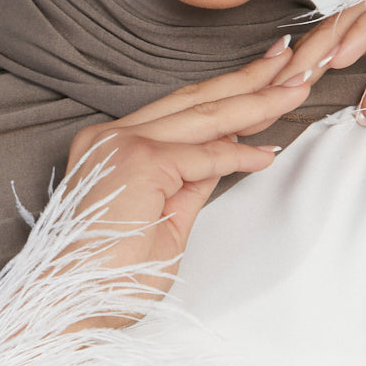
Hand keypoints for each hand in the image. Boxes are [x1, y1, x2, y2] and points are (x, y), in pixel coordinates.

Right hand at [60, 38, 308, 325]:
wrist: (69, 303)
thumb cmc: (107, 276)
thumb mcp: (164, 223)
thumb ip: (190, 185)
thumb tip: (224, 157)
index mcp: (110, 145)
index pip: (181, 111)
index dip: (228, 96)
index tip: (265, 83)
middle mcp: (112, 136)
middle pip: (195, 100)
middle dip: (249, 80)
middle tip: (290, 62)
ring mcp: (122, 144)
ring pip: (205, 116)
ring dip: (257, 101)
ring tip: (296, 86)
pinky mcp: (139, 161)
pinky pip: (204, 156)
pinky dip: (239, 156)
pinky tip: (268, 154)